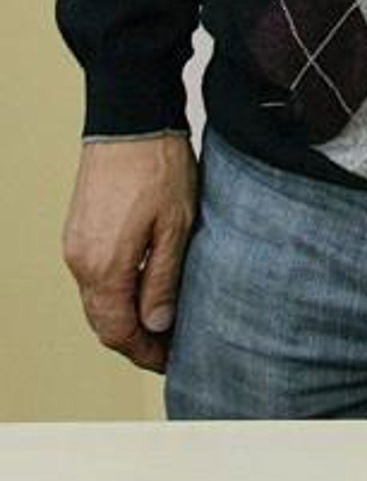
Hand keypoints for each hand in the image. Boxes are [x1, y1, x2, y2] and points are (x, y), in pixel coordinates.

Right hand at [62, 136, 198, 373]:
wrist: (131, 120)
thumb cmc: (159, 167)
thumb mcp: (177, 226)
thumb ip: (164, 280)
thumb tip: (158, 325)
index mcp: (104, 267)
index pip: (118, 331)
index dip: (144, 352)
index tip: (171, 359)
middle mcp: (81, 262)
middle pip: (103, 321)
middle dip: (135, 339)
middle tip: (169, 346)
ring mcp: (75, 245)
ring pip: (97, 299)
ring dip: (125, 316)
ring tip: (162, 320)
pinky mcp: (79, 230)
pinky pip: (94, 276)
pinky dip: (116, 291)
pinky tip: (144, 287)